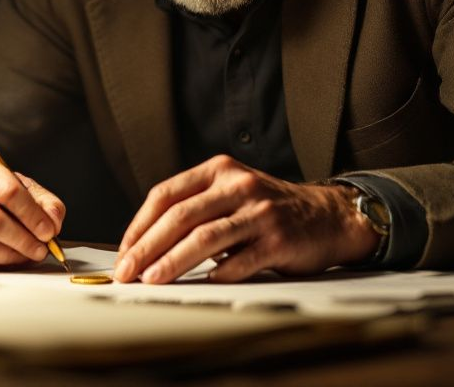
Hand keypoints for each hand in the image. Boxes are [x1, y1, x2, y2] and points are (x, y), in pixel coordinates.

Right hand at [0, 148, 65, 269]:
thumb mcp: (8, 181)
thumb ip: (38, 198)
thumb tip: (54, 220)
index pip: (6, 190)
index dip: (32, 214)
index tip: (48, 230)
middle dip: (23, 239)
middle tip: (41, 248)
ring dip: (10, 256)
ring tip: (26, 255)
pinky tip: (2, 259)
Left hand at [114, 155, 377, 282]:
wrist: (329, 216)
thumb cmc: (269, 209)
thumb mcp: (231, 192)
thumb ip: (195, 207)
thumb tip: (145, 245)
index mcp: (219, 171)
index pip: (165, 195)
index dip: (139, 225)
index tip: (123, 252)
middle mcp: (238, 185)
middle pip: (180, 216)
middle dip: (147, 247)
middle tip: (126, 272)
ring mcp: (260, 212)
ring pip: (205, 238)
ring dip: (173, 262)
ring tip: (152, 280)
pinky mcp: (279, 239)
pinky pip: (240, 260)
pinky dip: (218, 273)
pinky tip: (203, 282)